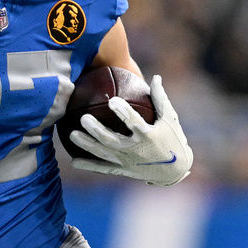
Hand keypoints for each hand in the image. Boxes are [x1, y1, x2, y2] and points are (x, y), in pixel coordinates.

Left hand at [68, 74, 193, 185]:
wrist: (175, 171)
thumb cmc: (173, 139)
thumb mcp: (170, 119)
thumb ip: (160, 98)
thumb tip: (155, 76)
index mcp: (148, 136)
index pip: (134, 122)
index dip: (123, 112)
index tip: (112, 100)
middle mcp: (136, 151)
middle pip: (112, 140)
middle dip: (97, 130)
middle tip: (84, 118)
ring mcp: (128, 162)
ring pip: (103, 154)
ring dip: (87, 145)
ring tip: (72, 134)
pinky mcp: (123, 171)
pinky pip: (103, 168)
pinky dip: (89, 165)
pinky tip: (73, 161)